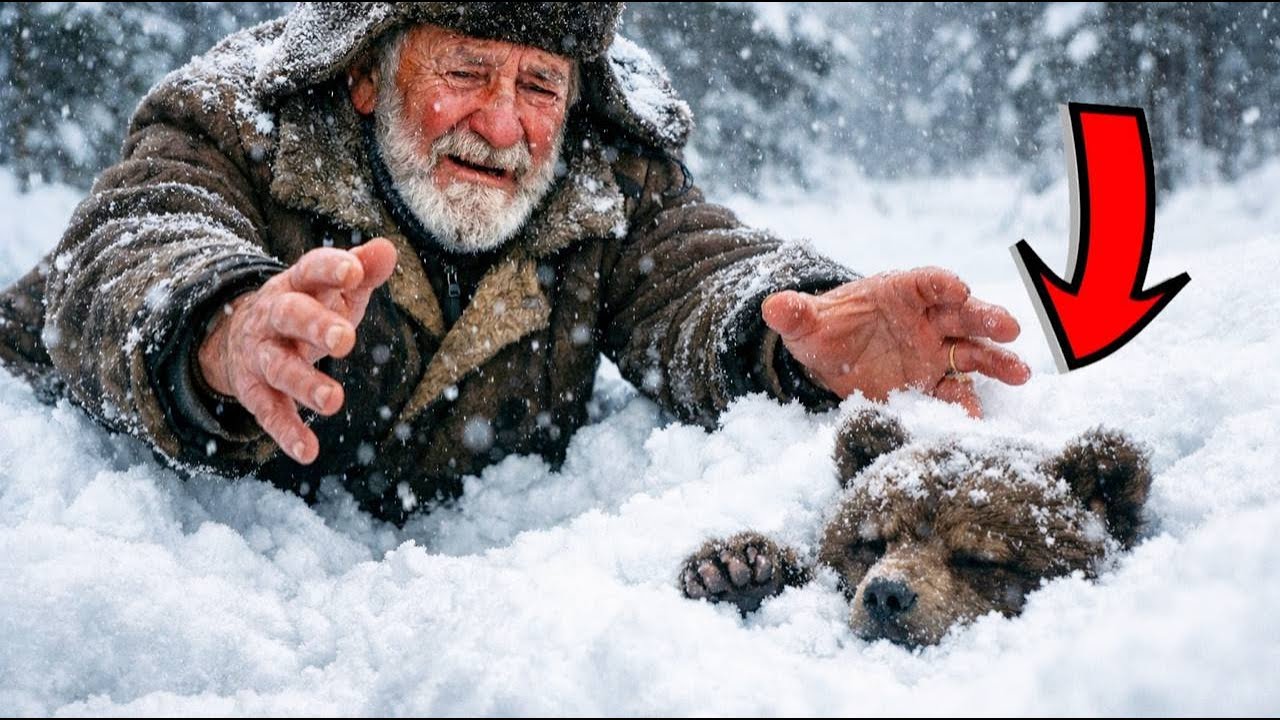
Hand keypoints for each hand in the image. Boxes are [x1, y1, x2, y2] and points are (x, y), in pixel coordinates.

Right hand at [198, 238, 397, 462]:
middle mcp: (273, 317)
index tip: (353, 272)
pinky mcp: (256, 392)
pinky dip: (287, 432)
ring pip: (279, 367)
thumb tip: (388, 249)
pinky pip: (270, 412)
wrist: (239, 335)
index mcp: (296, 284)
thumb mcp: (333, 289)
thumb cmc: (306, 307)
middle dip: (314, 325)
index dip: (330, 268)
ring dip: (304, 384)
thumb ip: (362, 271)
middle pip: (289, 316)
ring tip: (334, 400)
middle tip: (345, 339)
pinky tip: (308, 452)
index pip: (311, 269)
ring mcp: (261, 355)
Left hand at [761, 267, 1029, 417]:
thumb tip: (771, 306)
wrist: (829, 356)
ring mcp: (932, 352)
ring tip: (1020, 372)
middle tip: (1010, 328)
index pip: (927, 281)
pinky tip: (977, 417)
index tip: (959, 288)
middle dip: (985, 318)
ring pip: (970, 351)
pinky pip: (953, 392)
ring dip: (995, 360)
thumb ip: (793, 313)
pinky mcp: (929, 383)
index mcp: (898, 292)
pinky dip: (965, 403)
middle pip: (962, 313)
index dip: (943, 283)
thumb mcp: (804, 323)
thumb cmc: (823, 329)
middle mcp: (924, 319)